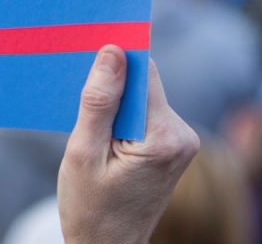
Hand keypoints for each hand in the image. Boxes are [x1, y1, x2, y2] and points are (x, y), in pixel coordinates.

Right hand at [57, 46, 198, 243]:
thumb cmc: (91, 209)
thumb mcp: (83, 153)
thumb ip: (99, 101)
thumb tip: (113, 51)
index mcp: (163, 138)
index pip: (143, 73)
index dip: (114, 61)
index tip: (87, 53)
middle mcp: (182, 136)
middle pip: (142, 84)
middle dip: (110, 87)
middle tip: (79, 104)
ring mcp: (181, 142)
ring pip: (141, 97)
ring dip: (113, 105)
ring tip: (90, 133)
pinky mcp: (173, 147)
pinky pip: (144, 113)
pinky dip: (121, 118)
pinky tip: (101, 139)